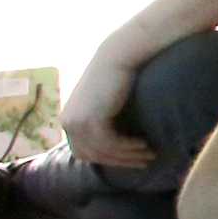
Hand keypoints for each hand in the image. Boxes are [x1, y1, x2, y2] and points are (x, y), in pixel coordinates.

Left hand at [58, 53, 154, 167]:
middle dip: (119, 161)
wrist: (117, 56)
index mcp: (67, 120)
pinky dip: (128, 147)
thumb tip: (116, 141)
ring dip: (128, 156)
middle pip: (92, 155)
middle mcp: (67, 123)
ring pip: (103, 152)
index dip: (107, 159)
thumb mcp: (102, 102)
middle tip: (144, 162)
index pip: (83, 152)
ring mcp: (78, 122)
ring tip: (150, 153)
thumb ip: (101, 119)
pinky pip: (111, 143)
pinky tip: (144, 143)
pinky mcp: (92, 119)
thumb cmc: (115, 76)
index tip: (130, 159)